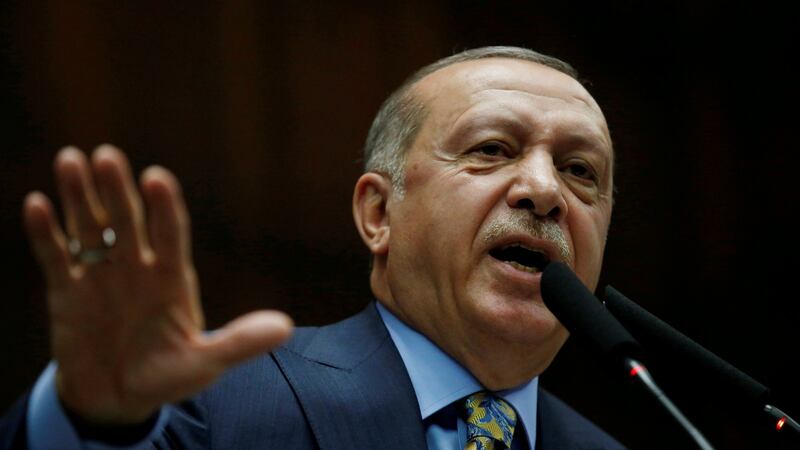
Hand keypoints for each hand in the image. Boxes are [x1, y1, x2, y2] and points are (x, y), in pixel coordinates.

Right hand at [23, 145, 292, 424]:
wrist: (117, 399)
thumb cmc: (167, 376)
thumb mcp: (205, 363)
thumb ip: (238, 343)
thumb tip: (285, 328)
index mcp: (172, 278)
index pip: (170, 234)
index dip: (164, 207)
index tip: (157, 178)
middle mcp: (136, 267)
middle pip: (127, 220)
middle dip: (117, 189)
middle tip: (107, 156)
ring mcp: (101, 276)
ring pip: (90, 228)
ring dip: (80, 197)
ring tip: (70, 159)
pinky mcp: (68, 291)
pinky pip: (55, 258)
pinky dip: (45, 233)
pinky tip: (37, 203)